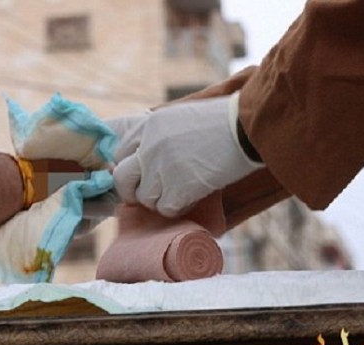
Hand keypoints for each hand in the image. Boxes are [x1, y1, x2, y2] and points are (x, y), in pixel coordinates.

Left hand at [110, 94, 262, 216]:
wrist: (248, 127)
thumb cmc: (218, 122)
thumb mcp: (177, 116)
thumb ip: (152, 134)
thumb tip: (132, 160)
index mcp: (147, 124)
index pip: (115, 151)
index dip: (123, 166)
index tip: (135, 173)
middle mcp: (148, 145)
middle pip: (121, 179)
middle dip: (133, 189)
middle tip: (150, 190)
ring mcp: (162, 166)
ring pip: (143, 198)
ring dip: (158, 199)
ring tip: (177, 190)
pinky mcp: (180, 186)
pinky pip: (165, 208)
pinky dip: (176, 208)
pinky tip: (190, 196)